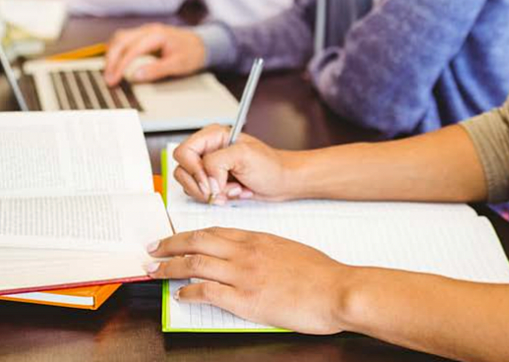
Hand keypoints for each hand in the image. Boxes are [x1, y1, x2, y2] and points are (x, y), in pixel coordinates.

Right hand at [104, 23, 204, 85]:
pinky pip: (124, 40)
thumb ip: (157, 70)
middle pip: (121, 40)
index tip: (114, 79)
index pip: (133, 49)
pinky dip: (116, 51)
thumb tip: (136, 76)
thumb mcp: (178, 64)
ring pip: (120, 38)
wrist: (201, 44)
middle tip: (108, 78)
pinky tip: (115, 63)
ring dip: (112, 54)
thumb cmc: (192, 53)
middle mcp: (149, 30)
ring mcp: (145, 31)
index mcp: (157, 35)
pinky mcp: (143, 35)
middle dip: (111, 60)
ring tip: (109, 72)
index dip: (120, 65)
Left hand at [146, 227, 349, 333]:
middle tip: (151, 250)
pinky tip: (180, 295)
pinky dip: (189, 292)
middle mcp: (247, 252)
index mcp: (257, 238)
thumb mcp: (288, 250)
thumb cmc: (319, 273)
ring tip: (154, 271)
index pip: (214, 230)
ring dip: (170, 267)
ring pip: (197, 263)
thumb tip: (249, 258)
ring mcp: (245, 275)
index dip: (189, 234)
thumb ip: (265, 251)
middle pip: (198, 241)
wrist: (336, 289)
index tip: (174, 238)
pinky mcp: (247, 300)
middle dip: (170, 245)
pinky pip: (209, 292)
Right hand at [173, 124, 290, 203]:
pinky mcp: (212, 183)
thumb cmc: (270, 165)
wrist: (281, 181)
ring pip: (189, 185)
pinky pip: (200, 195)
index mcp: (213, 136)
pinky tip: (234, 193)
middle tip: (221, 189)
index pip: (184, 152)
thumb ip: (217, 162)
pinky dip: (216, 199)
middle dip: (202, 185)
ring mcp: (209, 168)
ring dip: (211, 194)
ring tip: (233, 190)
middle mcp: (208, 151)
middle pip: (182, 171)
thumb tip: (205, 177)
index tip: (210, 181)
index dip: (193, 169)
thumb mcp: (245, 155)